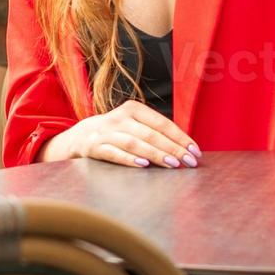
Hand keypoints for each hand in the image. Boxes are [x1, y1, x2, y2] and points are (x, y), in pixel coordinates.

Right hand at [70, 99, 201, 168]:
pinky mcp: (93, 147)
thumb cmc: (117, 133)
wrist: (79, 136)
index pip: (162, 123)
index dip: (180, 137)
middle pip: (151, 134)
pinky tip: (143, 166)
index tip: (195, 151)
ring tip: (173, 164)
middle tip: (189, 161)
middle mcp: (120, 117)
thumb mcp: (133, 125)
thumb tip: (184, 148)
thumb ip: (154, 132)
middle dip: (173, 148)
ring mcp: (106, 132)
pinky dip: (129, 159)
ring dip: (156, 154)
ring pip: (135, 143)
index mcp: (134, 109)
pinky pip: (114, 153)